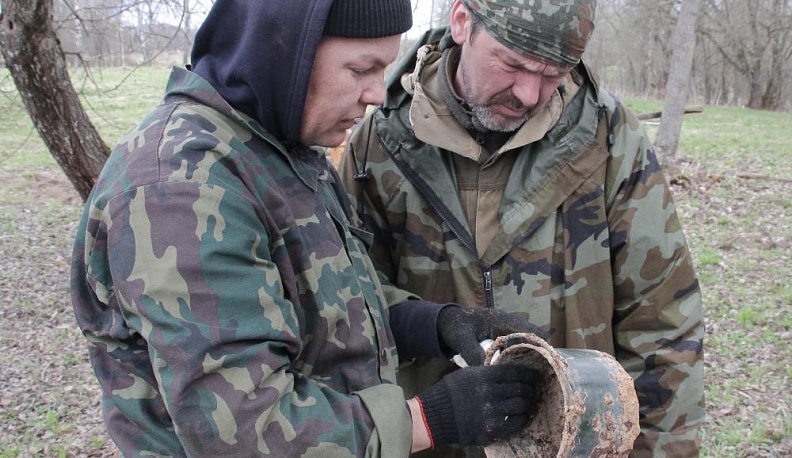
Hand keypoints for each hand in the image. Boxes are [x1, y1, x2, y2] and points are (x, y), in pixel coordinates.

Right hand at [415, 364, 539, 447]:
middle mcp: (490, 393)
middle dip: (530, 389)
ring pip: (521, 405)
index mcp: (484, 377)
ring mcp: (492, 413)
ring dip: (527, 403)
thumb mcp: (466, 375)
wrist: (434, 417)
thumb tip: (505, 374)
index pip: (514, 372)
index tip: (535, 375)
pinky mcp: (492, 430)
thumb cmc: (448, 393)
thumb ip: (486, 374)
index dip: (528, 374)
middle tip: (532, 390)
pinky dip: (522, 418)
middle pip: (521, 389)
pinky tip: (522, 416)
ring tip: (528, 402)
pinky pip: (516, 423)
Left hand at [437, 306, 549, 365]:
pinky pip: (516, 349)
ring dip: (531, 357)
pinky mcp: (501, 341)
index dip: (539, 344)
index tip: (546, 361)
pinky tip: (520, 375)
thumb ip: (473, 353)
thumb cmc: (455, 326)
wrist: (445, 322)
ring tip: (537, 377)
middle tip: (545, 374)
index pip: (528, 330)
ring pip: (526, 345)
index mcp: (501, 321)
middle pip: (532, 338)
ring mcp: (506, 332)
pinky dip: (520, 359)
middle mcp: (508, 325)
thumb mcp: (462, 339)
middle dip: (539, 354)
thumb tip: (487, 371)